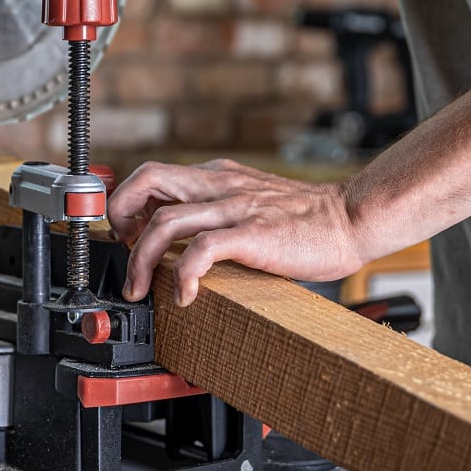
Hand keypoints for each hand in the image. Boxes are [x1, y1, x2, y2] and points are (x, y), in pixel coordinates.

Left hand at [109, 160, 367, 306]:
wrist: (351, 218)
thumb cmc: (303, 219)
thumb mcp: (249, 201)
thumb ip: (216, 211)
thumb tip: (179, 240)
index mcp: (216, 176)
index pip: (152, 174)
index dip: (128, 203)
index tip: (127, 235)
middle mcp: (219, 185)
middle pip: (147, 181)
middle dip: (119, 217)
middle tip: (122, 252)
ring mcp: (235, 207)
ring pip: (166, 222)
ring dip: (141, 260)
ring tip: (140, 289)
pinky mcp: (253, 233)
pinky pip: (203, 250)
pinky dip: (183, 275)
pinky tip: (185, 296)